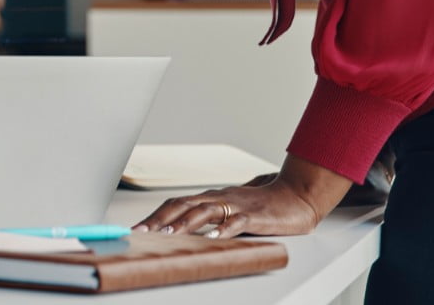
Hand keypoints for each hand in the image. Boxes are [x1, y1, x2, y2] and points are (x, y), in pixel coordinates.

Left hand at [132, 178, 320, 238]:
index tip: (137, 229)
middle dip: (159, 220)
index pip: (175, 203)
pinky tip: (212, 238)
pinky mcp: (254, 216)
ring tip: (167, 236)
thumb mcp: (231, 209)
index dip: (154, 215)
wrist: (296, 195)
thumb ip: (211, 216)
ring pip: (204, 211)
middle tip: (140, 233)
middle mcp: (219, 198)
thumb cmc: (263, 205)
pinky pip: (236, 222)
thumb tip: (186, 228)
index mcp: (211, 198)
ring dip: (184, 224)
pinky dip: (223, 230)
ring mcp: (236, 205)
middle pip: (182, 205)